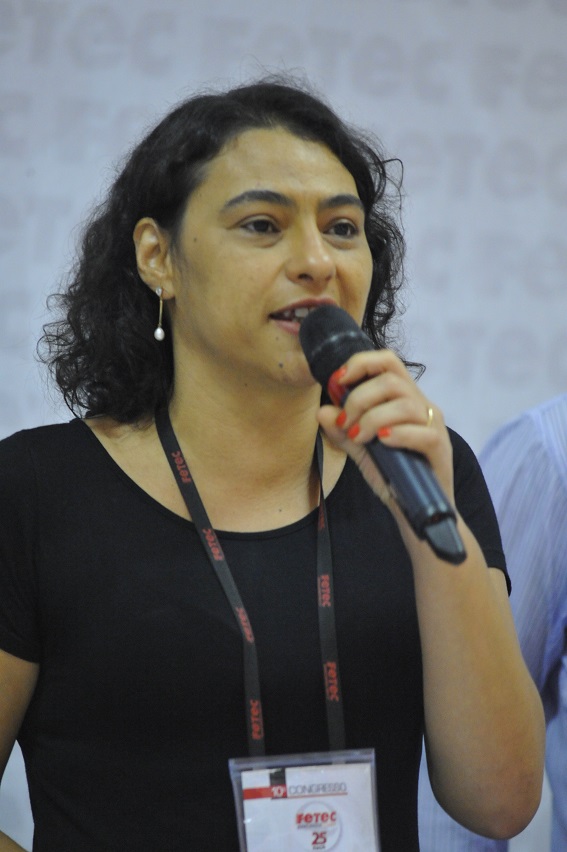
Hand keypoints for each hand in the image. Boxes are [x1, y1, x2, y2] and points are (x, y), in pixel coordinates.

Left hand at [316, 349, 454, 505]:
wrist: (417, 511)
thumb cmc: (394, 476)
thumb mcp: (361, 451)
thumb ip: (342, 431)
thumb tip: (322, 411)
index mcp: (404, 399)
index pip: (387, 362)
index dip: (361, 363)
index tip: (337, 380)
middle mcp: (422, 406)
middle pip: (392, 380)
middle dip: (359, 398)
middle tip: (345, 424)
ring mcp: (433, 426)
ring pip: (405, 404)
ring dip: (373, 418)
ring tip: (358, 437)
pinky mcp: (440, 449)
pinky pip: (423, 432)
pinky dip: (397, 434)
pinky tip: (381, 443)